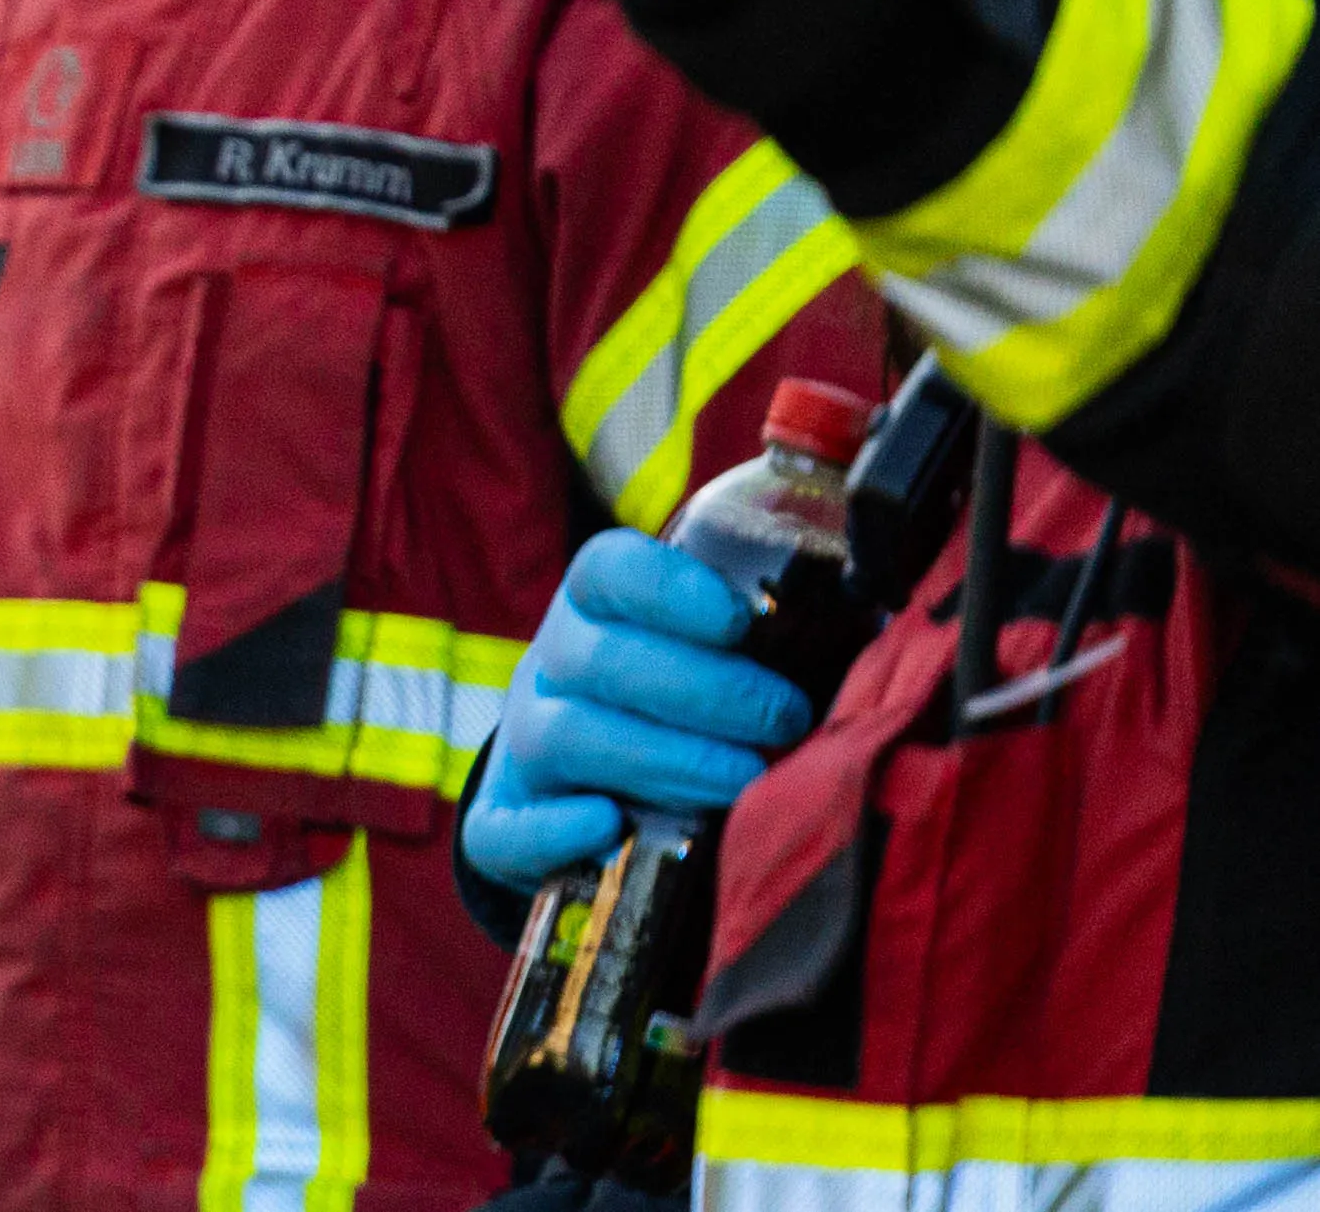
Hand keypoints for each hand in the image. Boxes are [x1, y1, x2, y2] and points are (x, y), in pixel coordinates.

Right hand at [465, 530, 812, 891]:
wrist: (583, 778)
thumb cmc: (681, 707)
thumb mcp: (715, 657)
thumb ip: (781, 642)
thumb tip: (894, 639)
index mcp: (595, 609)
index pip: (608, 570)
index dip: (668, 589)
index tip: (738, 621)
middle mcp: (550, 667)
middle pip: (597, 658)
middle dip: (702, 691)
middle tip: (784, 720)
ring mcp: (523, 745)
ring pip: (566, 735)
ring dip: (663, 759)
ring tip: (744, 783)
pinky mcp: (504, 821)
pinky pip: (505, 827)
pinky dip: (555, 830)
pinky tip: (612, 827)